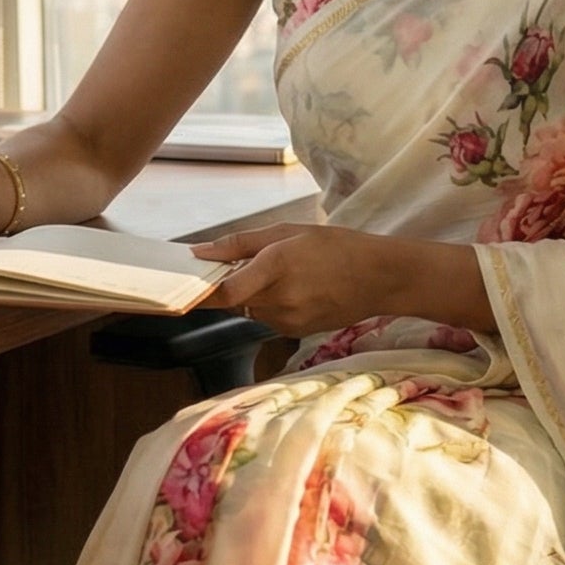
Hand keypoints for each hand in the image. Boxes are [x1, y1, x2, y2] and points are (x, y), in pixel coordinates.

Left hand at [191, 223, 398, 338]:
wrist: (379, 279)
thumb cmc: (336, 247)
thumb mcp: (288, 231)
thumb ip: (240, 243)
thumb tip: (199, 252)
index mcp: (277, 267)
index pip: (226, 292)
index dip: (201, 291)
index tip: (184, 285)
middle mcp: (280, 300)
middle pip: (232, 300)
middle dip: (229, 284)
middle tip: (242, 265)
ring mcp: (288, 321)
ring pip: (248, 309)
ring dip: (251, 294)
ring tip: (282, 274)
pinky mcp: (294, 333)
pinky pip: (266, 318)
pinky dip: (269, 304)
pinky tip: (294, 290)